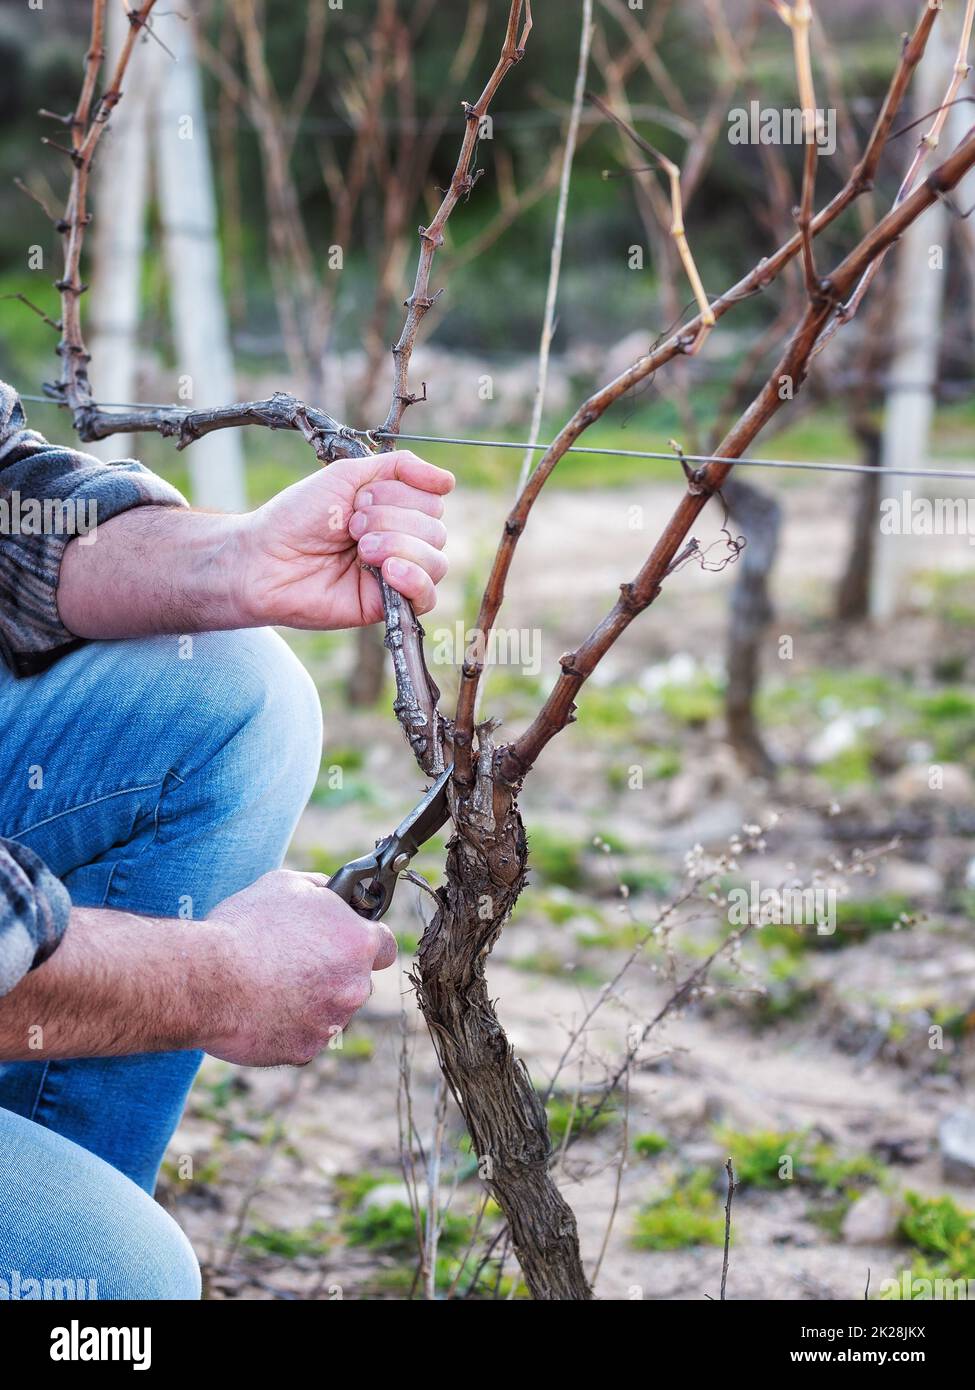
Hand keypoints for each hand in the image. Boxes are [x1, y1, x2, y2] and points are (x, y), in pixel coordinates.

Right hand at [204, 870, 397, 1066]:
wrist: (207, 979)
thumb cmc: (246, 927)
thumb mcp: (287, 885)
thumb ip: (322, 890)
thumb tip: (334, 894)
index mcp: (357, 943)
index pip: (385, 945)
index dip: (365, 942)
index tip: (346, 942)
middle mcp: (354, 986)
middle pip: (356, 980)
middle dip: (333, 973)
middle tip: (294, 963)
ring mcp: (332, 1022)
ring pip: (331, 1011)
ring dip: (312, 1001)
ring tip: (270, 985)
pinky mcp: (305, 1050)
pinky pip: (304, 1036)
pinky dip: (288, 1027)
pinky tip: (261, 1009)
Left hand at [237, 449, 454, 629]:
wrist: (265, 559)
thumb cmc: (298, 517)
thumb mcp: (348, 475)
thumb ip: (399, 468)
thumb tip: (449, 480)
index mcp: (394, 509)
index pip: (432, 499)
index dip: (399, 494)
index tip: (358, 499)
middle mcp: (401, 541)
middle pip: (436, 528)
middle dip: (391, 519)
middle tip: (350, 526)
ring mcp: (397, 574)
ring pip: (436, 559)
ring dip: (397, 545)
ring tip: (360, 548)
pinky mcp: (389, 607)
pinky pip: (427, 596)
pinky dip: (413, 579)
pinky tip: (386, 570)